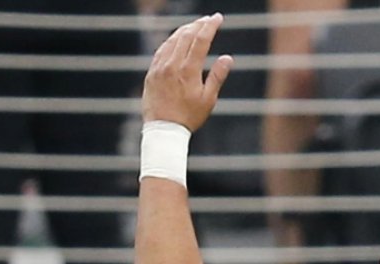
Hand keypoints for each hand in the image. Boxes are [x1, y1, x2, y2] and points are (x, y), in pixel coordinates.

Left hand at [142, 13, 234, 129]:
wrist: (163, 129)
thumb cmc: (189, 117)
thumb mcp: (208, 99)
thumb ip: (217, 76)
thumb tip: (228, 58)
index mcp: (188, 71)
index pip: (200, 40)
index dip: (210, 26)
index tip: (217, 18)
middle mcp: (172, 65)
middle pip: (186, 36)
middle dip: (198, 24)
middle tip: (208, 19)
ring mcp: (160, 67)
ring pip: (172, 40)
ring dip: (184, 30)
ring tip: (194, 25)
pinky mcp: (151, 73)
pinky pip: (161, 50)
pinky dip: (171, 41)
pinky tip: (176, 39)